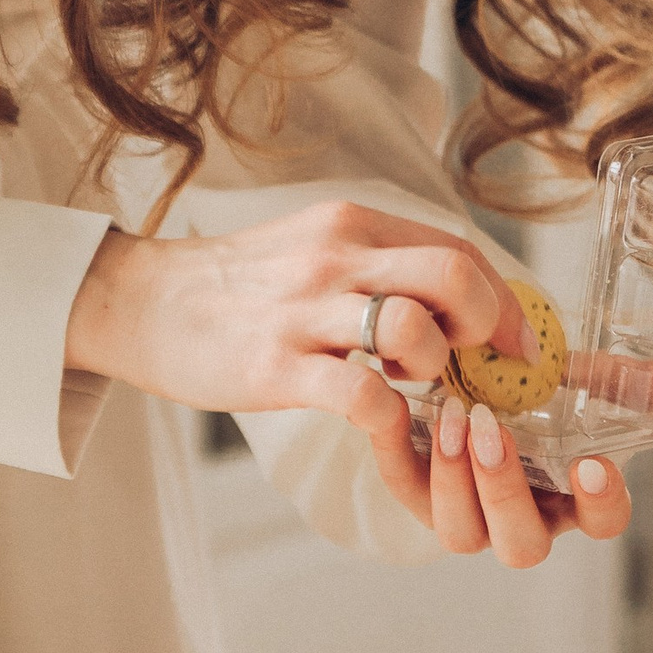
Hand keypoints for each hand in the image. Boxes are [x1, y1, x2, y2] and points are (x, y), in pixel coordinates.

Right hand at [65, 201, 625, 570]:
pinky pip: (359, 394)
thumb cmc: (234, 287)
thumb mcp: (312, 249)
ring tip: (412, 387)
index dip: (501, 300)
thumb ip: (375, 264)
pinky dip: (390, 419)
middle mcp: (336, 257)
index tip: (512, 345)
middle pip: (452, 277)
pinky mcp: (275, 365)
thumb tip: (449, 299)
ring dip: (433, 369)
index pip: (457, 249)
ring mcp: (305, 311)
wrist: (140, 300)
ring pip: (413, 329)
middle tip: (476, 368)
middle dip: (485, 328)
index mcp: (352, 225)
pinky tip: (382, 427)